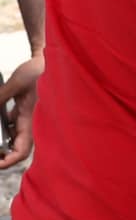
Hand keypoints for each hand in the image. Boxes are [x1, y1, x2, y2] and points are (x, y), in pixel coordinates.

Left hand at [0, 54, 42, 168]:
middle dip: (3, 155)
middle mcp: (30, 120)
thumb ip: (2, 96)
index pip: (22, 149)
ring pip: (13, 138)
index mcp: (30, 118)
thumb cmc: (37, 69)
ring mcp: (26, 116)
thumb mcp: (17, 82)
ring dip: (2, 142)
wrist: (47, 58)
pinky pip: (10, 126)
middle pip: (18, 148)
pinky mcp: (22, 110)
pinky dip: (2, 130)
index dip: (9, 161)